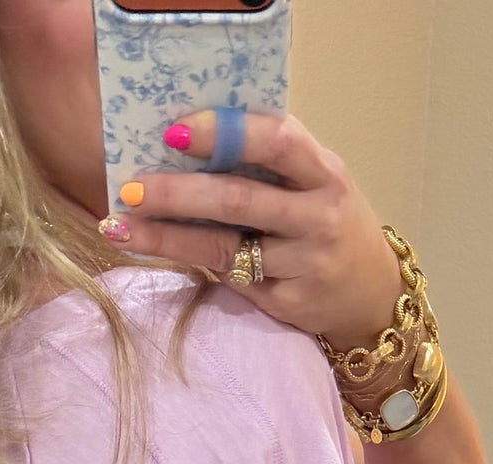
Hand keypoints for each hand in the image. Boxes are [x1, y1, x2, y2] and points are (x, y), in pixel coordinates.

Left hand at [100, 109, 405, 355]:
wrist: (373, 296)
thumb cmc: (328, 221)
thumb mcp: (317, 179)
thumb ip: (271, 155)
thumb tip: (192, 129)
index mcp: (326, 173)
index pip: (277, 141)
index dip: (225, 132)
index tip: (175, 130)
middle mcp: (318, 219)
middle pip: (239, 200)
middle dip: (179, 192)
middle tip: (132, 186)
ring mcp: (303, 266)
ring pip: (223, 248)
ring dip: (165, 236)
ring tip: (119, 225)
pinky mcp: (286, 305)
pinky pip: (229, 279)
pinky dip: (187, 262)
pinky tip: (153, 248)